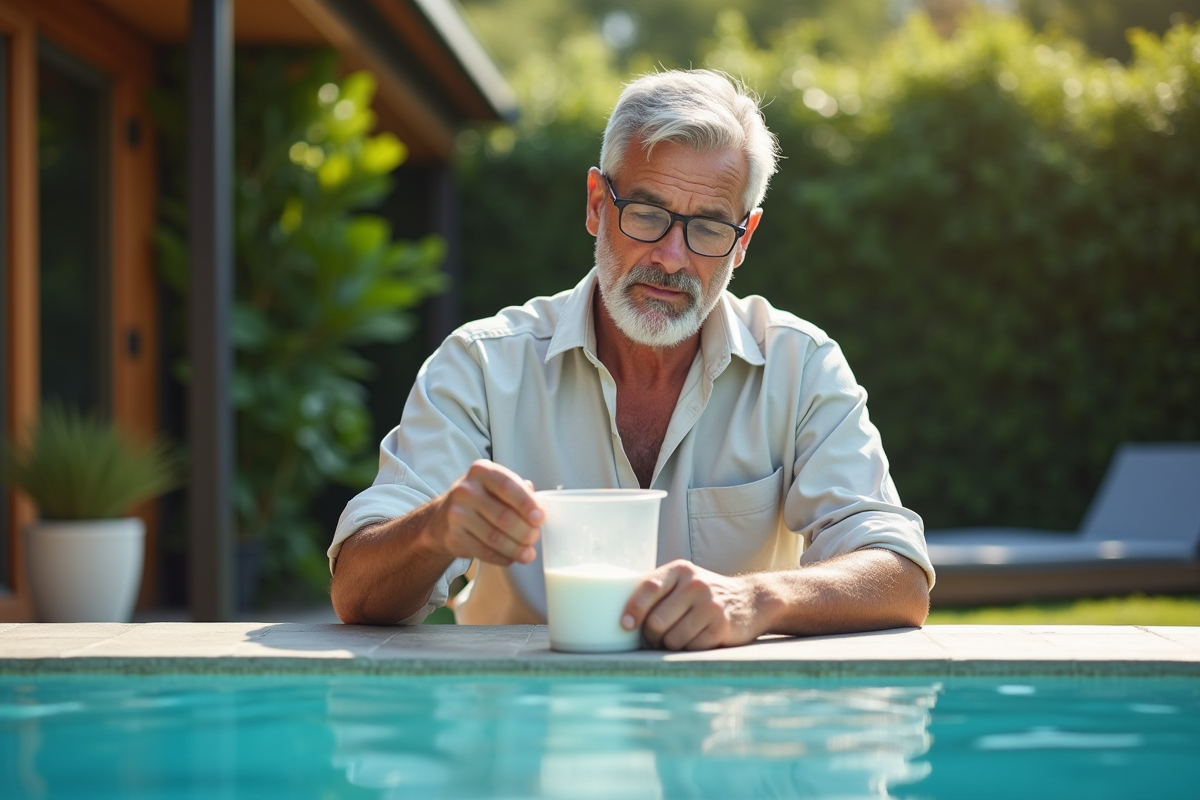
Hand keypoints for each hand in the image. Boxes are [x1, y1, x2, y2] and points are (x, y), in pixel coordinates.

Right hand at [428, 460, 541, 566]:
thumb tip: (539, 508)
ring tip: (528, 553)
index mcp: (481, 471)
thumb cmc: (480, 499)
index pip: (508, 486)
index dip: (527, 504)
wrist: (443, 517)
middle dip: (525, 531)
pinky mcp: (453, 536)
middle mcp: (465, 490)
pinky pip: (484, 552)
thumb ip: (519, 491)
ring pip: (495, 537)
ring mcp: (456, 514)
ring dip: (516, 548)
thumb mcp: (496, 486)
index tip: (540, 518)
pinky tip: (511, 558)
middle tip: (534, 538)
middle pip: (503, 516)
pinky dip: (502, 557)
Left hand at [621, 560, 765, 650]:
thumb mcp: (683, 581)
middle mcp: (696, 585)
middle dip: (651, 635)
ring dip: (669, 645)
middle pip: (656, 621)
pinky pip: (691, 648)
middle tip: (654, 637)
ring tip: (677, 637)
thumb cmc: (703, 594)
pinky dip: (688, 649)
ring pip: (672, 639)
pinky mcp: (722, 627)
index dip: (633, 609)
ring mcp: (710, 606)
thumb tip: (615, 611)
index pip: (648, 588)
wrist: (751, 599)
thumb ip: (657, 589)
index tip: (624, 625)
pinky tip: (695, 639)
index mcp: (680, 570)